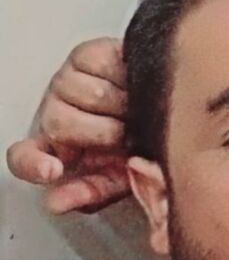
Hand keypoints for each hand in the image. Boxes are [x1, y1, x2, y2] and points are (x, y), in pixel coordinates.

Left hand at [6, 37, 129, 213]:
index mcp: (60, 149)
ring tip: (134, 111)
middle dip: (106, 133)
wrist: (173, 110)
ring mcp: (69, 81)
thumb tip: (57, 204)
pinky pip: (102, 69)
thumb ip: (91, 193)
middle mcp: (58, 112)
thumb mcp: (122, 178)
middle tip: (127, 136)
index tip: (52, 171)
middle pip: (60, 123)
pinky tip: (132, 88)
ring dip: (123, 107)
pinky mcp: (88, 55)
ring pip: (88, 96)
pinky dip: (127, 81)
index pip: (24, 157)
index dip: (32, 164)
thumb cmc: (145, 146)